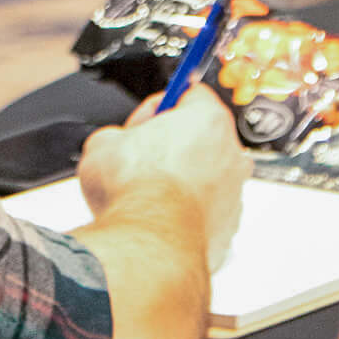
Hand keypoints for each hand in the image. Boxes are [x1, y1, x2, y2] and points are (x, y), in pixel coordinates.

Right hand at [78, 85, 246, 271]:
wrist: (147, 243)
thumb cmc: (134, 192)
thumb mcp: (104, 142)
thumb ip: (120, 133)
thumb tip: (119, 141)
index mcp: (207, 120)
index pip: (192, 94)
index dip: (164, 105)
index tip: (152, 116)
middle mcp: (231, 154)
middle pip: (204, 137)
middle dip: (176, 145)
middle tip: (144, 156)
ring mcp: (234, 193)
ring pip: (209, 177)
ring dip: (185, 181)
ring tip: (149, 194)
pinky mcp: (229, 227)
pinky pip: (209, 211)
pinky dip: (189, 212)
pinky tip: (161, 217)